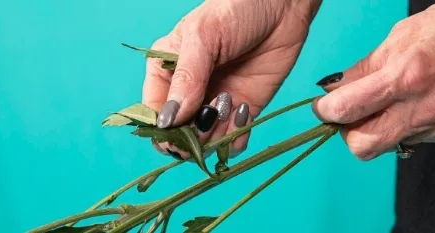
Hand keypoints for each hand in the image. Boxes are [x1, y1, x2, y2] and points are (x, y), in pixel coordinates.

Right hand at [144, 0, 320, 158]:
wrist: (282, 6)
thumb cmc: (235, 10)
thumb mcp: (203, 37)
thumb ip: (186, 78)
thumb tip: (168, 120)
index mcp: (167, 71)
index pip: (153, 111)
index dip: (161, 129)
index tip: (175, 136)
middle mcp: (189, 91)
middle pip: (178, 132)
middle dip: (192, 136)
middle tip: (208, 121)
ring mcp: (215, 102)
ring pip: (206, 140)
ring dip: (217, 134)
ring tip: (231, 105)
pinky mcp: (242, 107)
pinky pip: (233, 138)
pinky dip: (237, 137)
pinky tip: (244, 113)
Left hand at [313, 0, 434, 159]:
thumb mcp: (397, 38)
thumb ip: (362, 69)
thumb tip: (333, 90)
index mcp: (405, 77)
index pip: (347, 111)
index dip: (325, 111)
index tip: (322, 107)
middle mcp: (423, 107)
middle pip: (364, 146)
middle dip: (347, 132)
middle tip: (348, 113)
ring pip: (388, 145)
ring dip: (374, 130)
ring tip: (383, 104)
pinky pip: (412, 140)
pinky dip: (401, 126)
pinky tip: (410, 105)